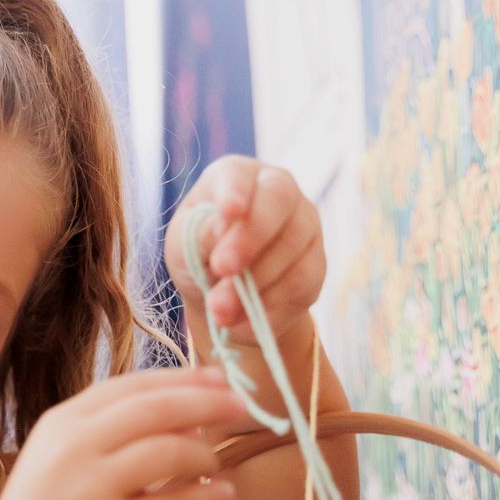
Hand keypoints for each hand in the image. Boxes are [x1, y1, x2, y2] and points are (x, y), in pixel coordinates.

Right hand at [0, 366, 246, 499]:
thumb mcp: (57, 463)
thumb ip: (107, 434)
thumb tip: (187, 415)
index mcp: (59, 426)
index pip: (130, 386)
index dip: (180, 379)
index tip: (216, 379)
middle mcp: (73, 452)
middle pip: (156, 409)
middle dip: (207, 402)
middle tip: (241, 406)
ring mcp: (94, 492)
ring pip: (171, 451)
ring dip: (204, 453)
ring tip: (215, 463)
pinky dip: (209, 495)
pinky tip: (222, 494)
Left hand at [164, 158, 325, 344]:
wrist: (223, 294)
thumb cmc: (198, 256)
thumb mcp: (183, 245)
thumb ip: (199, 234)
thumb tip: (223, 229)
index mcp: (237, 176)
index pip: (240, 176)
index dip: (236, 192)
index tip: (229, 210)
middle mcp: (279, 191)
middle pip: (278, 201)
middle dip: (250, 238)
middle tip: (221, 269)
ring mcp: (304, 225)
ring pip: (292, 249)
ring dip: (254, 285)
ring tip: (219, 312)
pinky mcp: (316, 265)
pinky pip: (301, 286)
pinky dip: (268, 309)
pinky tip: (240, 323)